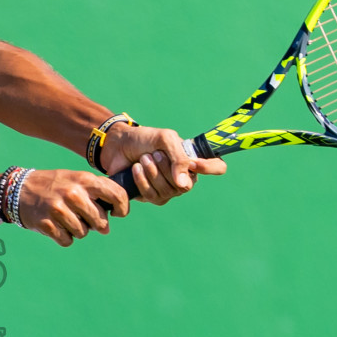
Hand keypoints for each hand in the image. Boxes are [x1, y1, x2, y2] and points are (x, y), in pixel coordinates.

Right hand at [16, 169, 128, 245]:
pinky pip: (67, 240)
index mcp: (84, 179)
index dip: (122, 208)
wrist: (17, 189)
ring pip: (83, 232)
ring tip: (65, 218)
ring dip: (77, 230)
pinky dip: (63, 236)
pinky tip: (55, 225)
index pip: (117, 195)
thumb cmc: (53, 185)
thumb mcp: (75, 180)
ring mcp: (59, 209)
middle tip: (82, 217)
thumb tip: (107, 227)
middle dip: (95, 224)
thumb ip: (96, 196)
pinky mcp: (47, 224)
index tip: (117, 213)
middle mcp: (73, 193)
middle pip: (100, 221)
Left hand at [101, 124, 226, 204]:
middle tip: (154, 154)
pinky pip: (152, 196)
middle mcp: (184, 178)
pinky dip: (142, 180)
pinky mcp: (150, 196)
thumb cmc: (145, 139)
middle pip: (185, 185)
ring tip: (143, 159)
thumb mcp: (165, 139)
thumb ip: (179, 157)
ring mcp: (168, 189)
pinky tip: (136, 169)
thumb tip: (183, 184)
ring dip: (152, 173)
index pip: (217, 167)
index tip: (193, 163)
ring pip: (167, 191)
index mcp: (192, 161)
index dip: (209, 168)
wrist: (118, 145)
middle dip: (166, 168)